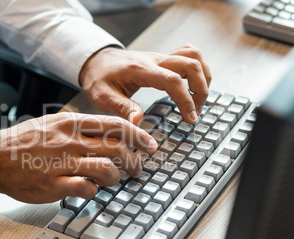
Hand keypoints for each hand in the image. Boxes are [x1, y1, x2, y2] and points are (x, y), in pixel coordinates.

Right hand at [0, 113, 156, 202]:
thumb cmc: (27, 140)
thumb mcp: (55, 123)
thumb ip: (82, 127)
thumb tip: (112, 133)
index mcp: (72, 123)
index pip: (116, 126)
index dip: (139, 136)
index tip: (150, 145)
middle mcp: (70, 141)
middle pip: (117, 149)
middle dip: (134, 161)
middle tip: (137, 169)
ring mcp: (62, 163)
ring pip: (106, 170)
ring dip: (116, 178)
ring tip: (114, 180)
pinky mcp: (53, 184)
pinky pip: (85, 189)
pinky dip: (93, 191)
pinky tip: (89, 189)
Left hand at [79, 45, 211, 124]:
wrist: (96, 62)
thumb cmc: (99, 78)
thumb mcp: (103, 96)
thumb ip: (121, 108)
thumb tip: (138, 122)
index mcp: (141, 70)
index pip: (173, 80)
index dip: (186, 100)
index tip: (190, 119)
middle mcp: (154, 60)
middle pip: (191, 64)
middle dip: (201, 89)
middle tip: (195, 112)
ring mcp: (160, 58)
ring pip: (194, 56)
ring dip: (203, 77)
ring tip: (197, 100)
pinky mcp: (163, 59)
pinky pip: (188, 55)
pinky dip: (197, 69)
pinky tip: (193, 86)